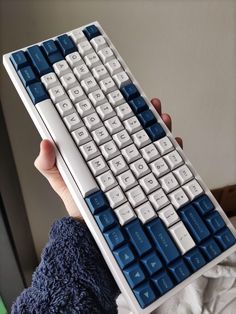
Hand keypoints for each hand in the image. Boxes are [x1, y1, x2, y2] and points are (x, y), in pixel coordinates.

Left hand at [34, 98, 182, 218]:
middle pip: (135, 132)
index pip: (112, 127)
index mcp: (100, 152)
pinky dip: (172, 153)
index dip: (119, 111)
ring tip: (163, 118)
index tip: (126, 97)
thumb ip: (48, 163)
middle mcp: (119, 157)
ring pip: (151, 144)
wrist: (91, 229)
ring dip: (160, 128)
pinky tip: (175, 143)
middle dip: (146, 115)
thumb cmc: (77, 204)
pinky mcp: (144, 181)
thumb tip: (45, 143)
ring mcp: (133, 168)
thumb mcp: (58, 180)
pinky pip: (162, 165)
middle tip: (151, 103)